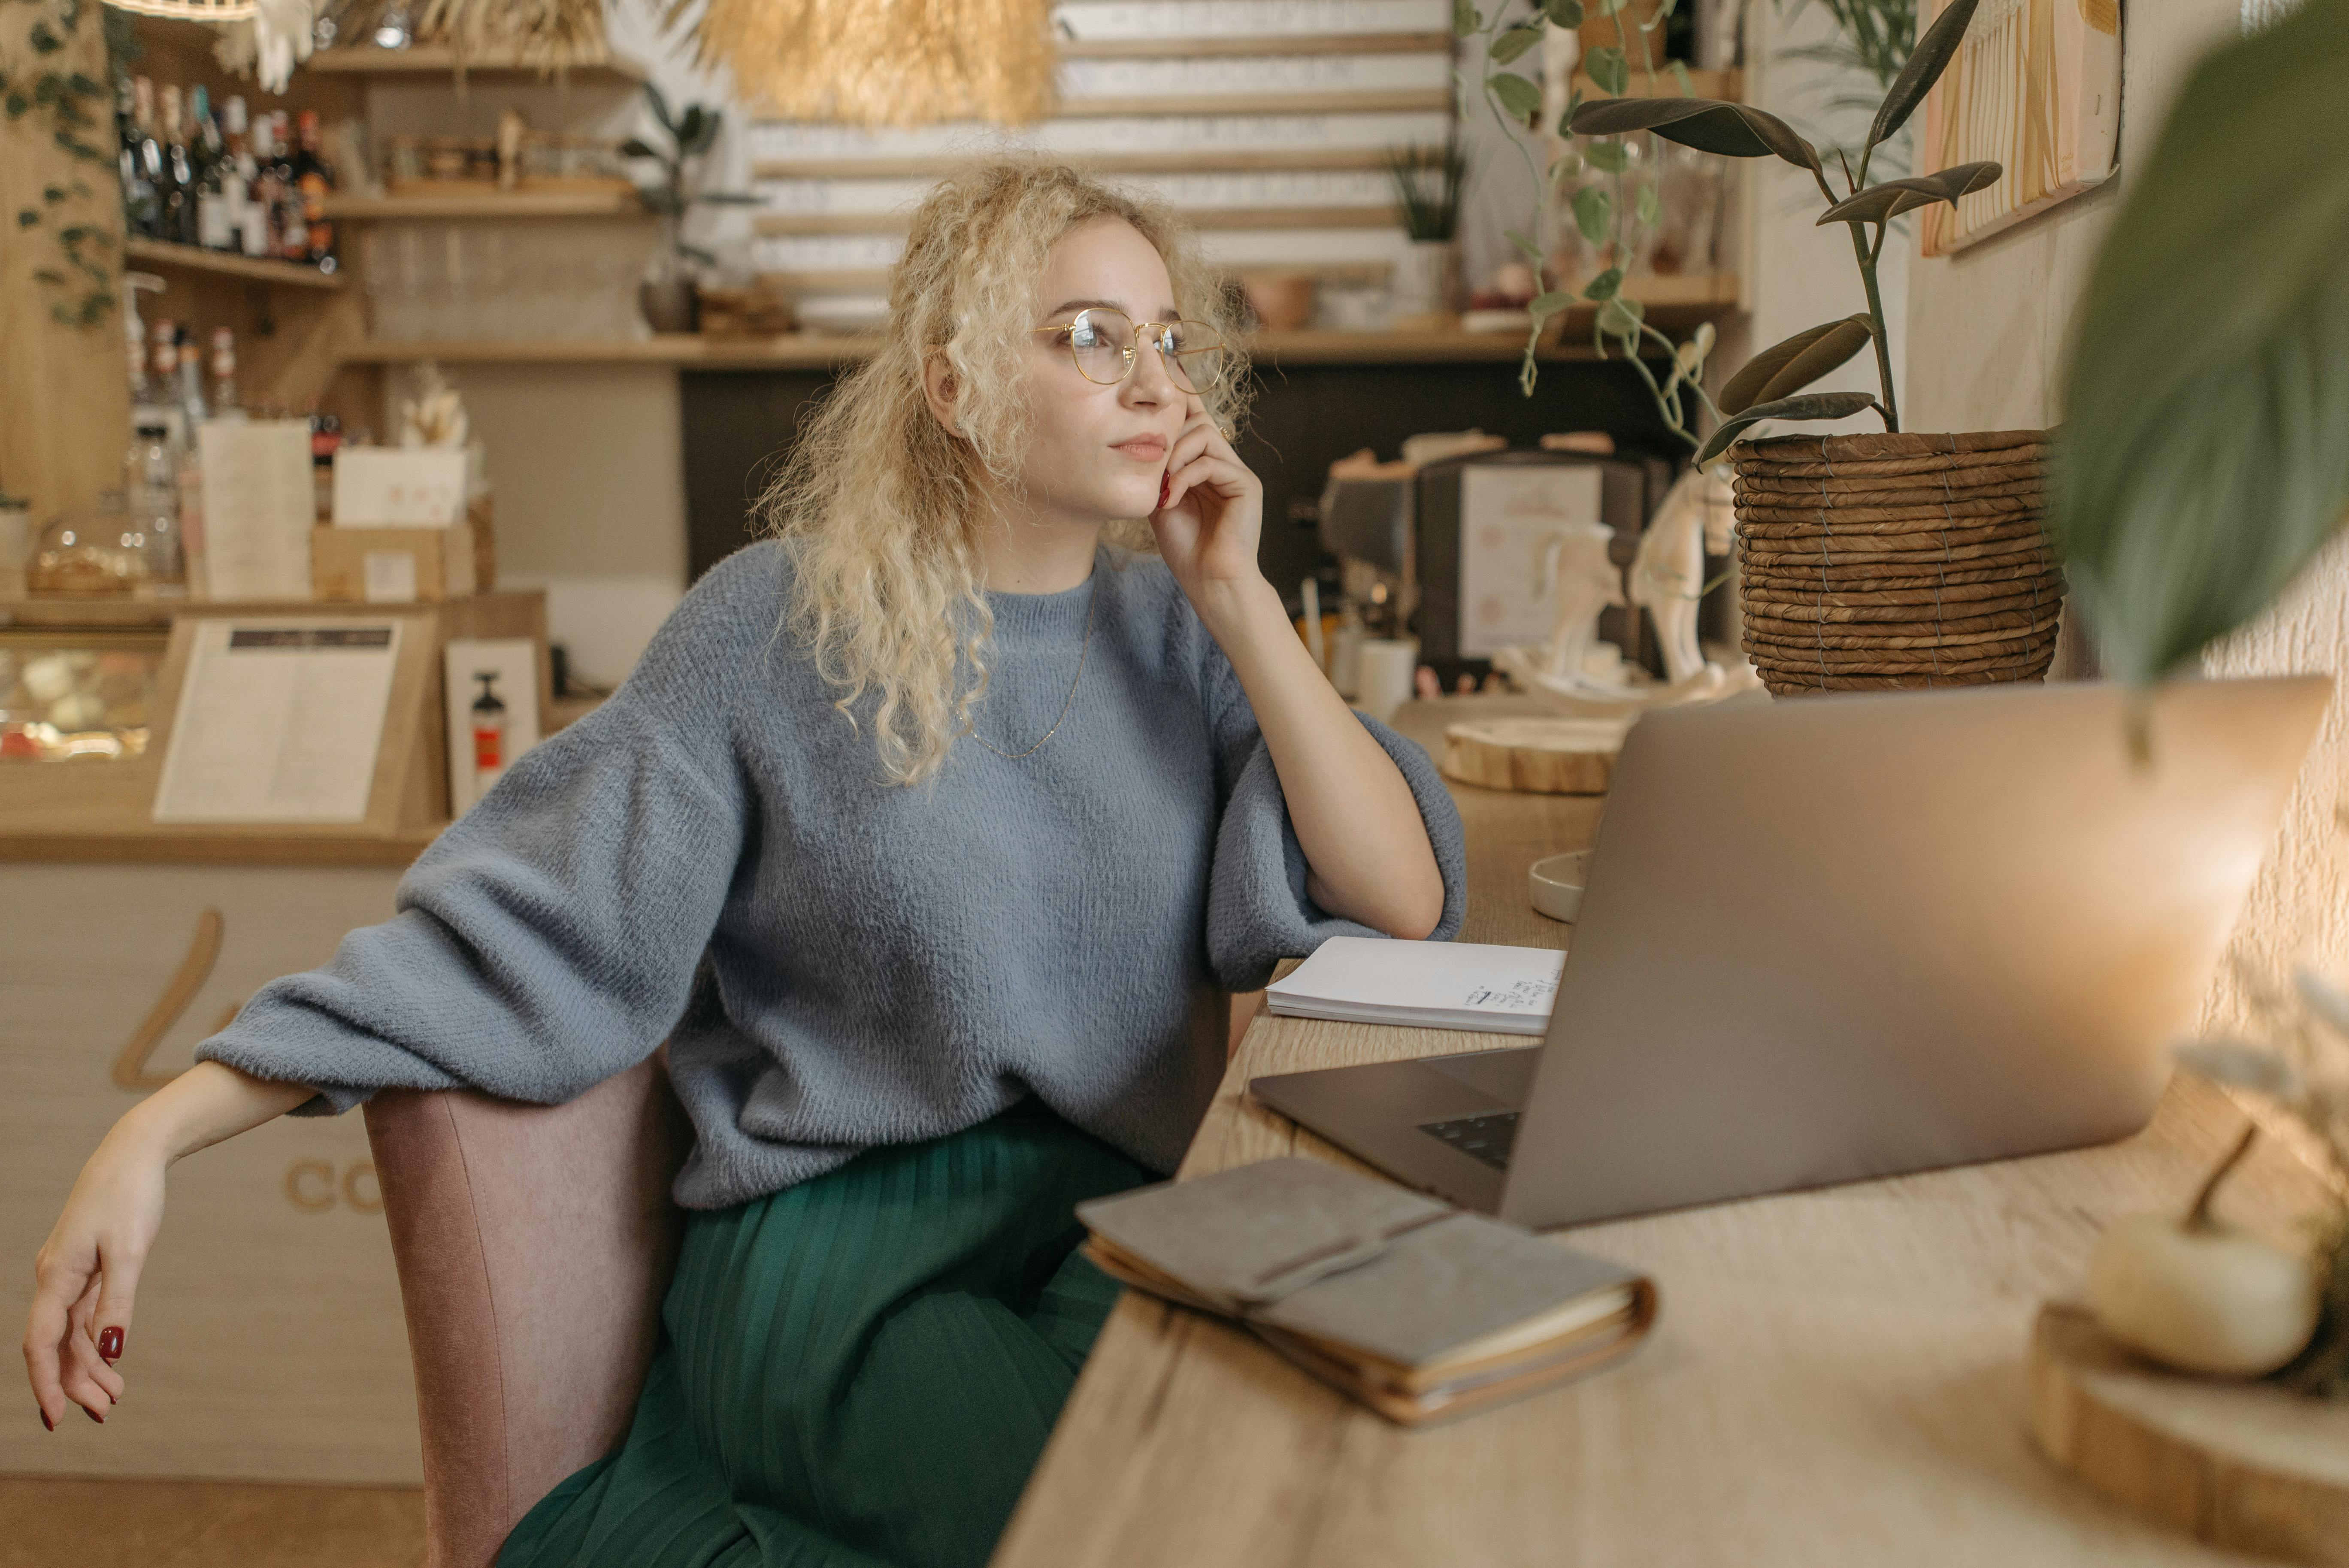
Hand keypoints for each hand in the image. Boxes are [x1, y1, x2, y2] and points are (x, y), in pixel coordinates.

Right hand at [25, 1116, 165, 1427]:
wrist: (133, 1156)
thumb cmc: (130, 1197)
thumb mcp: (129, 1251)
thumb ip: (117, 1303)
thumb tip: (109, 1354)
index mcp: (55, 1276)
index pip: (41, 1343)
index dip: (46, 1383)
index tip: (58, 1418)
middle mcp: (53, 1279)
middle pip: (56, 1345)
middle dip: (75, 1382)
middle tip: (104, 1414)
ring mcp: (68, 1274)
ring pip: (70, 1333)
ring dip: (88, 1367)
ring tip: (114, 1399)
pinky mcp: (85, 1268)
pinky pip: (83, 1315)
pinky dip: (96, 1340)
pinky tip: (111, 1362)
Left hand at [1149, 393, 1265, 613]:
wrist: (1209, 582)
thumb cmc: (1186, 549)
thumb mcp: (1162, 502)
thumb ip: (1159, 473)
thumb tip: (1145, 442)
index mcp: (1208, 468)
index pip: (1196, 424)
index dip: (1176, 412)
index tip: (1148, 414)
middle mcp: (1226, 466)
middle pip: (1198, 422)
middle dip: (1169, 438)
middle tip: (1151, 467)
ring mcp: (1238, 474)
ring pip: (1206, 434)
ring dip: (1175, 454)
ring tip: (1162, 484)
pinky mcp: (1247, 485)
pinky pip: (1211, 463)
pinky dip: (1185, 477)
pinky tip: (1172, 499)